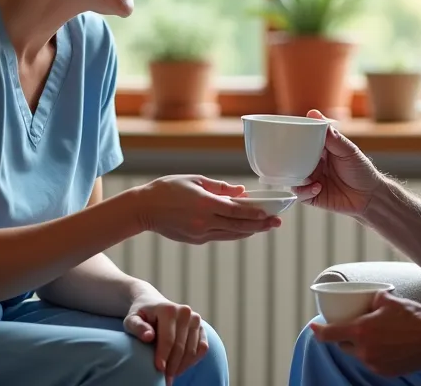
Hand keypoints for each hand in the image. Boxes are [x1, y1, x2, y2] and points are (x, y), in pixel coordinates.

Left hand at [124, 293, 208, 383]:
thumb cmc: (141, 315)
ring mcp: (195, 320)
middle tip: (164, 380)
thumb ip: (137, 327)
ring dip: (182, 366)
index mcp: (169, 309)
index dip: (164, 356)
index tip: (159, 370)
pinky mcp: (202, 327)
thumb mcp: (132, 319)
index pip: (168, 339)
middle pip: (181, 347)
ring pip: (192, 350)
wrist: (153, 304)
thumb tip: (149, 336)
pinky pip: (202, 348)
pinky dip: (193, 361)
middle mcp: (185, 312)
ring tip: (170, 375)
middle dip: (173, 366)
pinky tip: (180, 366)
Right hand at [132, 174, 279, 243]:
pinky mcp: (196, 240)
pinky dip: (234, 232)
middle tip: (276, 223)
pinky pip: (221, 236)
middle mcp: (204, 222)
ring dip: (250, 231)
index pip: (236, 211)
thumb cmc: (167, 189)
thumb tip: (240, 192)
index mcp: (204, 204)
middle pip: (238, 226)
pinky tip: (244, 228)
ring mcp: (200, 234)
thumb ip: (219, 187)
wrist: (143, 209)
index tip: (269, 213)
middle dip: (260, 225)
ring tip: (265, 227)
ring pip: (231, 234)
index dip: (255, 214)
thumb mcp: (194, 180)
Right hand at [292, 109, 384, 216]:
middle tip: (294, 159)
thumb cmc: (361, 170)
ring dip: (297, 177)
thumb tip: (314, 114)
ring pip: (293, 178)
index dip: (293, 139)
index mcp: (320, 151)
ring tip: (309, 176)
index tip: (286, 135)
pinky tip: (317, 187)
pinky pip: (300, 195)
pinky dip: (305, 191)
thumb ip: (331, 136)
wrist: (370, 196)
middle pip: (293, 161)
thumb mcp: (348, 150)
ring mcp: (312, 181)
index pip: (301, 142)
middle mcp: (313, 165)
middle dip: (290, 160)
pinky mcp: (312, 196)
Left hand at [310, 292, 420, 376]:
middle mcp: (365, 350)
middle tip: (352, 326)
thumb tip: (362, 298)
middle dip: (344, 336)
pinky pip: (372, 362)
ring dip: (361, 345)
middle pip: (343, 345)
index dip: (318, 331)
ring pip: (358, 354)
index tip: (314, 326)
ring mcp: (375, 364)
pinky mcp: (386, 372)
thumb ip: (369, 299)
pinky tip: (386, 345)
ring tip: (375, 334)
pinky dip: (373, 354)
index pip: (329, 335)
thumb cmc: (413, 315)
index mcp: (361, 331)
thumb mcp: (387, 298)